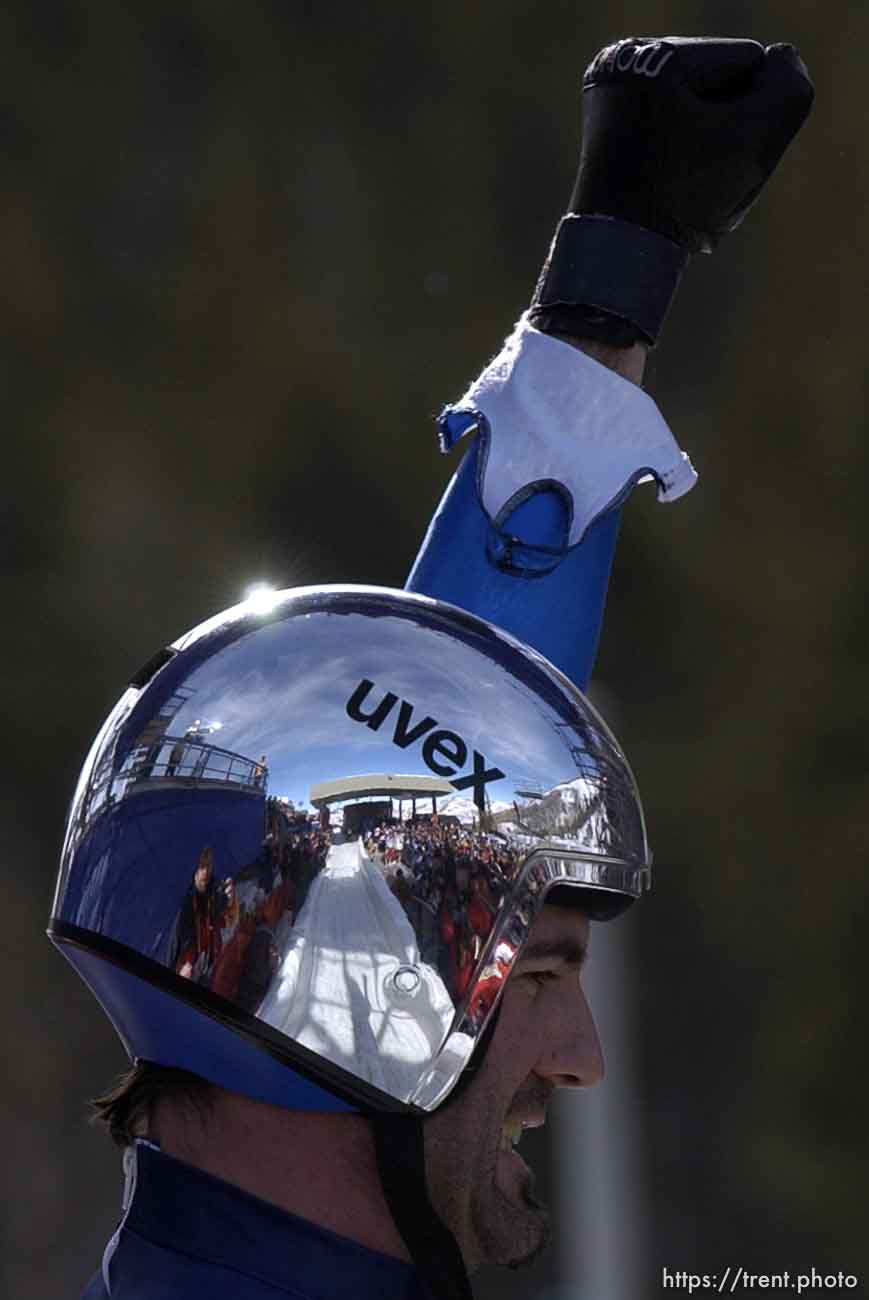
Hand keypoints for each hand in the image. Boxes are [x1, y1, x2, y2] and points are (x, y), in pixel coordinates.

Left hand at [530, 37, 813, 344]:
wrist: (618, 259)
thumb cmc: (682, 199)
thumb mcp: (756, 138)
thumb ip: (790, 90)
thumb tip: (779, 64)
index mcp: (651, 57)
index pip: (746, 63)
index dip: (752, 116)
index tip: (713, 157)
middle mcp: (621, 66)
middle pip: (719, 89)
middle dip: (727, 135)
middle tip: (699, 181)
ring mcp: (611, 103)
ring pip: (700, 118)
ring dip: (711, 155)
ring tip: (683, 190)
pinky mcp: (609, 138)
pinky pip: (672, 139)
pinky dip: (684, 165)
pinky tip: (671, 194)